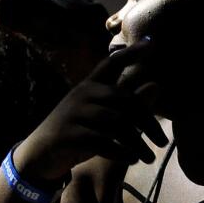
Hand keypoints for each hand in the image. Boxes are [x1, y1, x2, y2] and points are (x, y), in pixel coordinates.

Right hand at [13, 39, 168, 183]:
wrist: (40, 153)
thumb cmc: (78, 132)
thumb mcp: (103, 117)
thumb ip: (127, 104)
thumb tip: (157, 85)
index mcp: (91, 86)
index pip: (112, 63)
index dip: (131, 52)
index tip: (152, 42)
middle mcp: (83, 95)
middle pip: (125, 101)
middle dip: (148, 122)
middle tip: (163, 142)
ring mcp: (74, 113)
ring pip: (117, 124)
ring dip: (137, 143)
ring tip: (149, 158)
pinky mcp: (69, 135)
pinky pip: (102, 142)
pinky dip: (120, 152)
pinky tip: (131, 160)